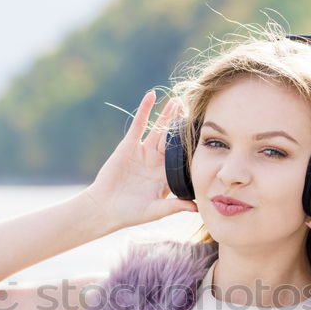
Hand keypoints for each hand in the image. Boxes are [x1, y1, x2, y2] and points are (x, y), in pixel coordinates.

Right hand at [82, 91, 197, 229]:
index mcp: (165, 176)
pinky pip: (139, 124)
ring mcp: (143, 152)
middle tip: (195, 110)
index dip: (192, 147)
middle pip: (172, 141)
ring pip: (158, 130)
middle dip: (182, 126)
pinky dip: (144, 110)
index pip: (183, 159)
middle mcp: (156, 162)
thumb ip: (174, 206)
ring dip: (167, 115)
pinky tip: (151, 96)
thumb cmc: (130, 213)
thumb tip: (197, 208)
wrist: (105, 208)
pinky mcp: (129, 145)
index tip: (205, 135)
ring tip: (177, 101)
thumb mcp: (155, 210)